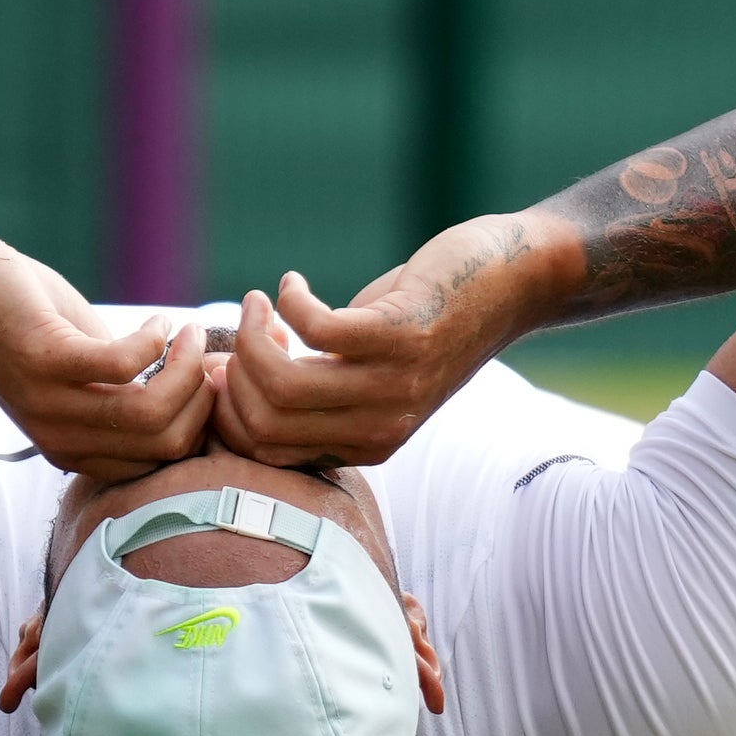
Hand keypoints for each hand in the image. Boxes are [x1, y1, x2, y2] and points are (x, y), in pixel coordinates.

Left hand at [0, 225, 212, 480]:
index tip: (211, 380)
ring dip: (185, 367)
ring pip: (150, 413)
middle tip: (204, 355)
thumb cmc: (27, 320)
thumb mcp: (82, 370)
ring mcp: (48, 404)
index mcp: (72, 450)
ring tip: (186, 334)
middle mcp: (59, 439)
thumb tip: (198, 384)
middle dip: (203, 398)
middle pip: (166, 444)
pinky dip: (153, 339)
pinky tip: (156, 320)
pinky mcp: (43, 361)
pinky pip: (123, 365)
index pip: (160, 464)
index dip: (200, 423)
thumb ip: (128, 387)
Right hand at [213, 213, 567, 467]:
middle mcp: (379, 427)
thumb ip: (313, 387)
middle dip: (235, 369)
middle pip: (265, 420)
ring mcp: (392, 384)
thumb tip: (227, 374)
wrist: (508, 286)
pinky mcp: (400, 335)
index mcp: (365, 446)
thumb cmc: (425, 324)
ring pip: (281, 382)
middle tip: (248, 326)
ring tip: (261, 303)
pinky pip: (314, 328)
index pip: (265, 451)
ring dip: (253, 334)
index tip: (226, 363)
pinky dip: (290, 300)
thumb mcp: (368, 374)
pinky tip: (293, 283)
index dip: (228, 406)